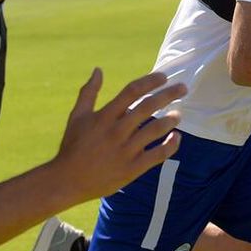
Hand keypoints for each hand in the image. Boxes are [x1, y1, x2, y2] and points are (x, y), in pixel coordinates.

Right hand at [53, 69, 185, 199]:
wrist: (67, 181)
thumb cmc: (72, 146)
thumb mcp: (77, 116)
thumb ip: (88, 92)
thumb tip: (98, 69)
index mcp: (104, 116)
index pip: (132, 91)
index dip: (150, 81)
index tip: (163, 77)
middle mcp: (117, 131)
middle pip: (148, 107)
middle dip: (168, 94)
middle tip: (183, 88)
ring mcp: (125, 150)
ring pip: (155, 130)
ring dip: (171, 120)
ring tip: (179, 114)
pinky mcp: (132, 169)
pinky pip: (157, 155)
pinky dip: (170, 146)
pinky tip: (176, 138)